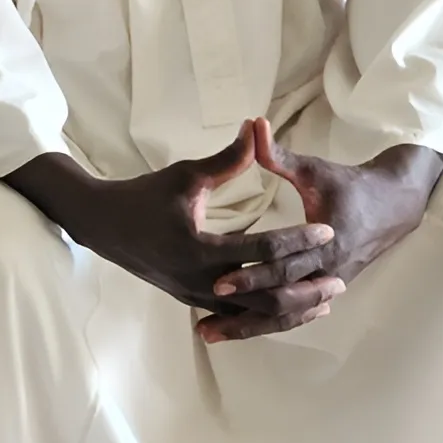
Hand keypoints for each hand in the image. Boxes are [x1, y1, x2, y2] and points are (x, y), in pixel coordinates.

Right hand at [13, 120, 340, 338]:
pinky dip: (266, 312)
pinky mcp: (191, 300)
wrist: (102, 226)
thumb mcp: (184, 176)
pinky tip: (288, 308)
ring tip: (325, 300)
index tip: (328, 230)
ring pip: (253, 313)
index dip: (299, 239)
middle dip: (305, 289)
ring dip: (291, 308)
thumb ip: (225, 160)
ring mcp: (194, 296)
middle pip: (265, 295)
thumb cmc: (142, 197)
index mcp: (199, 249)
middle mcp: (199, 280)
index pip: (263, 250)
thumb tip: (255, 128)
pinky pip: (236, 314)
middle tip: (340, 278)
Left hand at [201, 121, 442, 341]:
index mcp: (326, 243)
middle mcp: (327, 272)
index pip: (283, 266)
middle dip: (242, 310)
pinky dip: (265, 323)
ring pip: (285, 315)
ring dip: (248, 326)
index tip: (218, 281)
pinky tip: (234, 330)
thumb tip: (253, 126)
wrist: (394, 206)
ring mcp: (327, 285)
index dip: (251, 275)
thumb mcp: (315, 169)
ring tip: (207, 334)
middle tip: (203, 319)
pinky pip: (292, 314)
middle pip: (280, 301)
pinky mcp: (324, 290)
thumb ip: (280, 155)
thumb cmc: (349, 184)